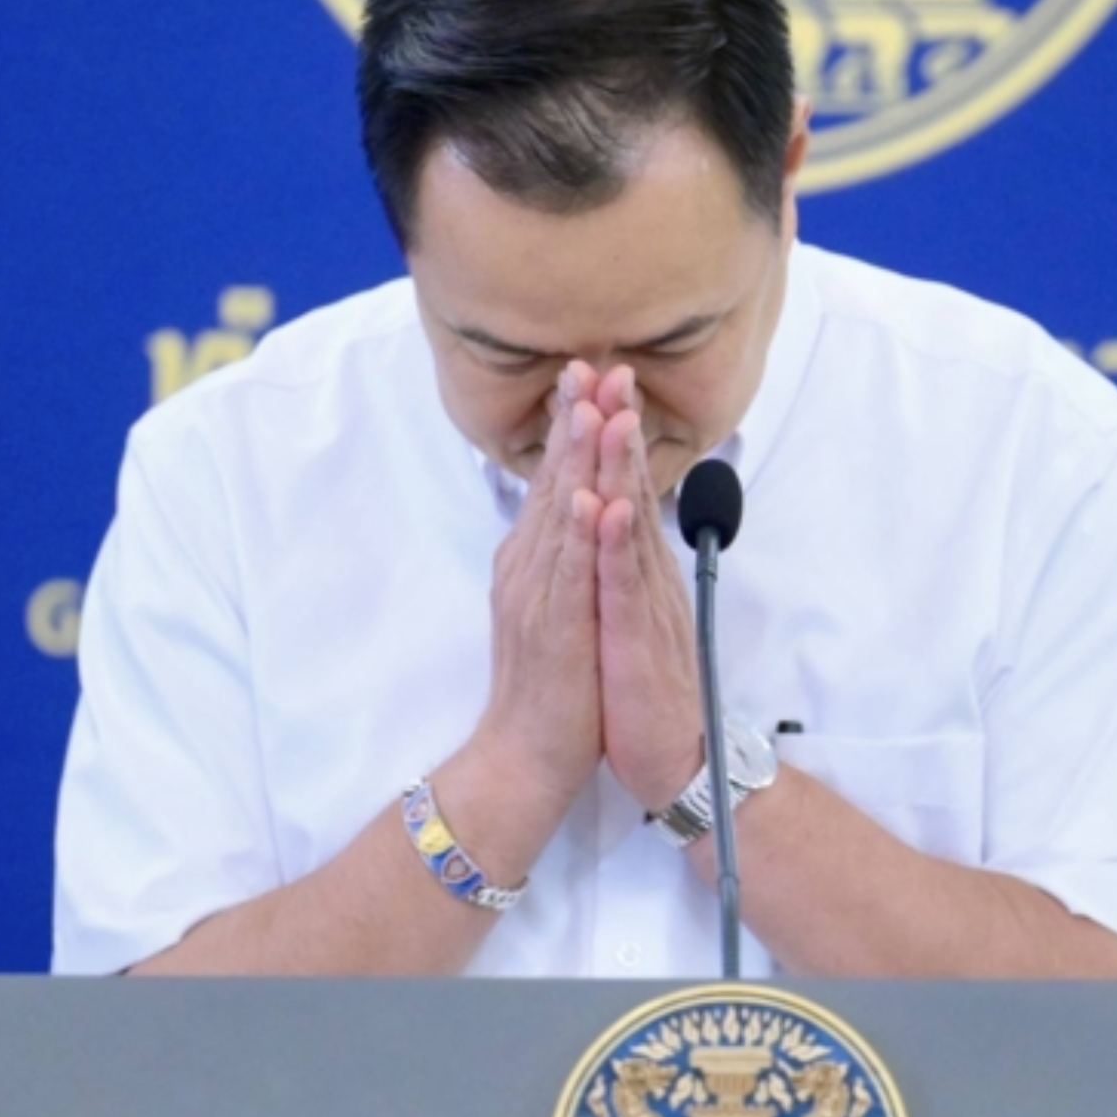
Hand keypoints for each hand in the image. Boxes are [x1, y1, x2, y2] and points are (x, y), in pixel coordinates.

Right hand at [459, 368, 604, 836]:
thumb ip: (561, 559)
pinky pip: (566, 575)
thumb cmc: (551, 686)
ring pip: (558, 515)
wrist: (524, 756)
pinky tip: (585, 497)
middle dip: (575, 419)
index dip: (573, 423)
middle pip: (553, 480)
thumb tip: (574, 512)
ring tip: (590, 406)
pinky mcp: (553, 629)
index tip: (591, 370)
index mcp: (533, 561)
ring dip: (576, 460)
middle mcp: (528, 568)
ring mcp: (537, 596)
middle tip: (592, 360)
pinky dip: (575, 534)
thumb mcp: (556, 606)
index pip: (556, 478)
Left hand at [580, 363, 705, 811]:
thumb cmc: (640, 691)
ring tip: (611, 414)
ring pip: (631, 526)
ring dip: (621, 470)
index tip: (596, 378)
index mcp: (636, 569)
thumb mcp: (627, 614)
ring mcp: (644, 605)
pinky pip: (622, 587)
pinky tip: (604, 508)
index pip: (620, 487)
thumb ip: (620, 566)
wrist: (665, 757)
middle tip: (612, 366)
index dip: (610, 434)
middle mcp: (645, 576)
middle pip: (631, 489)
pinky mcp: (636, 640)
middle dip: (620, 428)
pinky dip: (613, 546)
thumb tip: (608, 521)